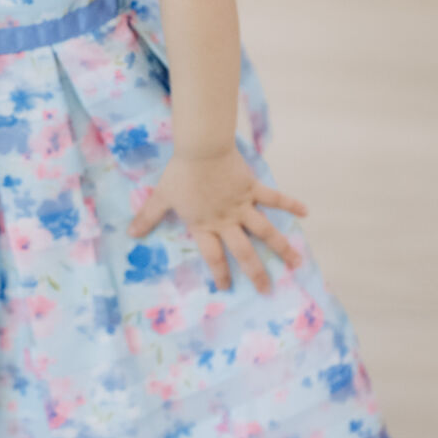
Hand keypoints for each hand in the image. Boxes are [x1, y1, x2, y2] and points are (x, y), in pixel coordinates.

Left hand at [127, 147, 308, 292]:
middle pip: (244, 252)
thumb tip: (131, 233)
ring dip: (282, 247)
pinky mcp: (253, 189)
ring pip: (266, 231)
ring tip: (296, 262)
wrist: (201, 149)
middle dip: (256, 272)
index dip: (220, 273)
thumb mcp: (161, 197)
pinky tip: (306, 212)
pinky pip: (274, 198)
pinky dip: (290, 204)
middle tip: (267, 289)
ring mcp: (243, 206)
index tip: (228, 288)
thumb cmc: (180, 173)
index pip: (214, 256)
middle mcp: (226, 221)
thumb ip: (148, 216)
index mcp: (204, 225)